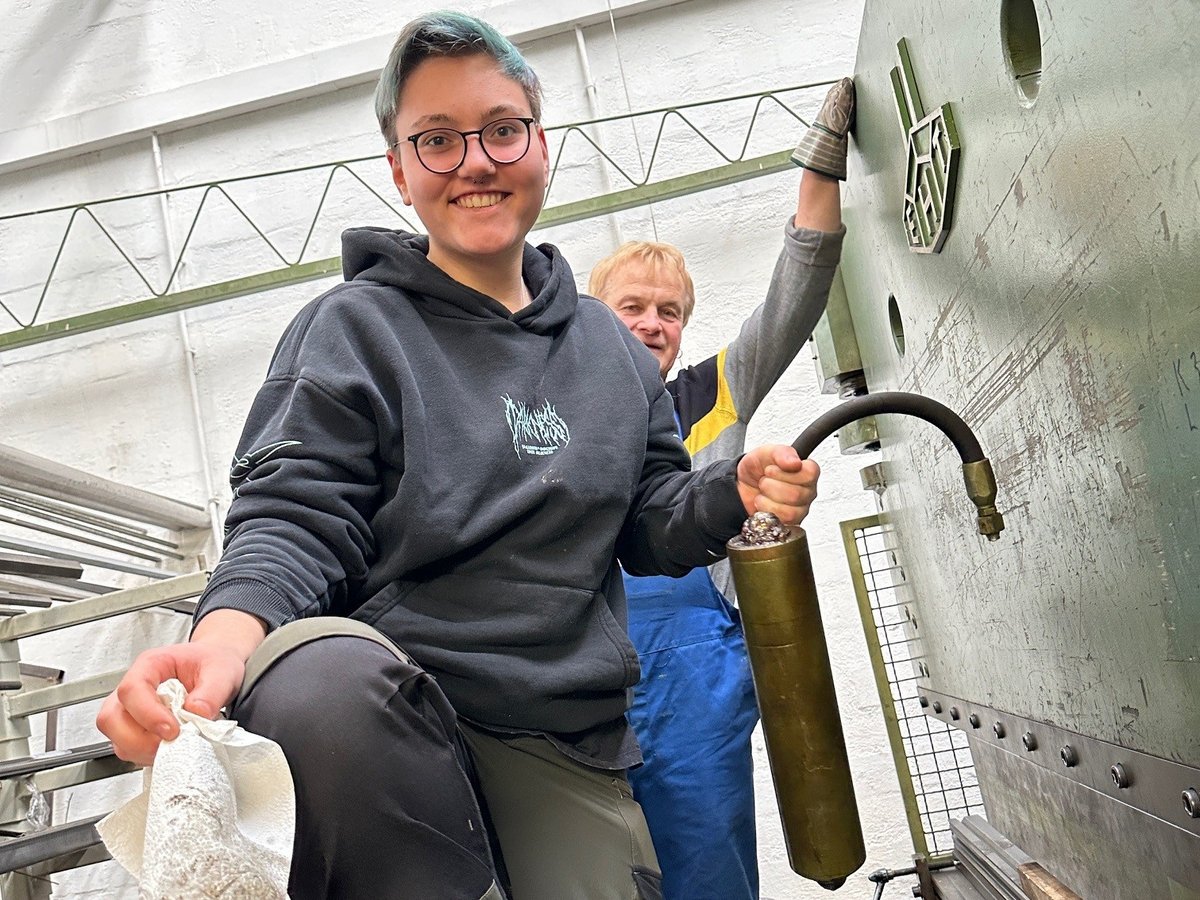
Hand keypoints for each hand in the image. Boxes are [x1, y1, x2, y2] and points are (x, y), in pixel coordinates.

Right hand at [96, 610, 265, 766]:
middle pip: (111, 717)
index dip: (148, 714)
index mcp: (151, 665)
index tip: (172, 730)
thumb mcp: (222, 671)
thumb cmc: (213, 663)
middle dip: (137, 739)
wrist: (216, 669)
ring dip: (141, 750)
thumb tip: (197, 713)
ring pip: (115, 736)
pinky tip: (168, 749)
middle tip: (171, 743)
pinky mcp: (135, 728)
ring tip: (173, 747)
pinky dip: (145, 755)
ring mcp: (130, 709)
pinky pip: (127, 748)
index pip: (132, 689)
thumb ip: (212, 692)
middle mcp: (134, 686)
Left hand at [736, 446, 819, 523]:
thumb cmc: (757, 469)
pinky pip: (782, 522)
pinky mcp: (790, 523)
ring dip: (768, 500)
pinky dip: (766, 512)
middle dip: (771, 486)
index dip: (786, 473)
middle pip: (796, 494)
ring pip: (790, 511)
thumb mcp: (765, 453)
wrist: (742, 486)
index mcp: (806, 471)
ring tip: (763, 493)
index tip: (771, 469)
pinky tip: (763, 504)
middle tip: (764, 481)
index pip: (810, 473)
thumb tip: (795, 462)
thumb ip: (782, 453)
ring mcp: (800, 509)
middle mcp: (807, 491)